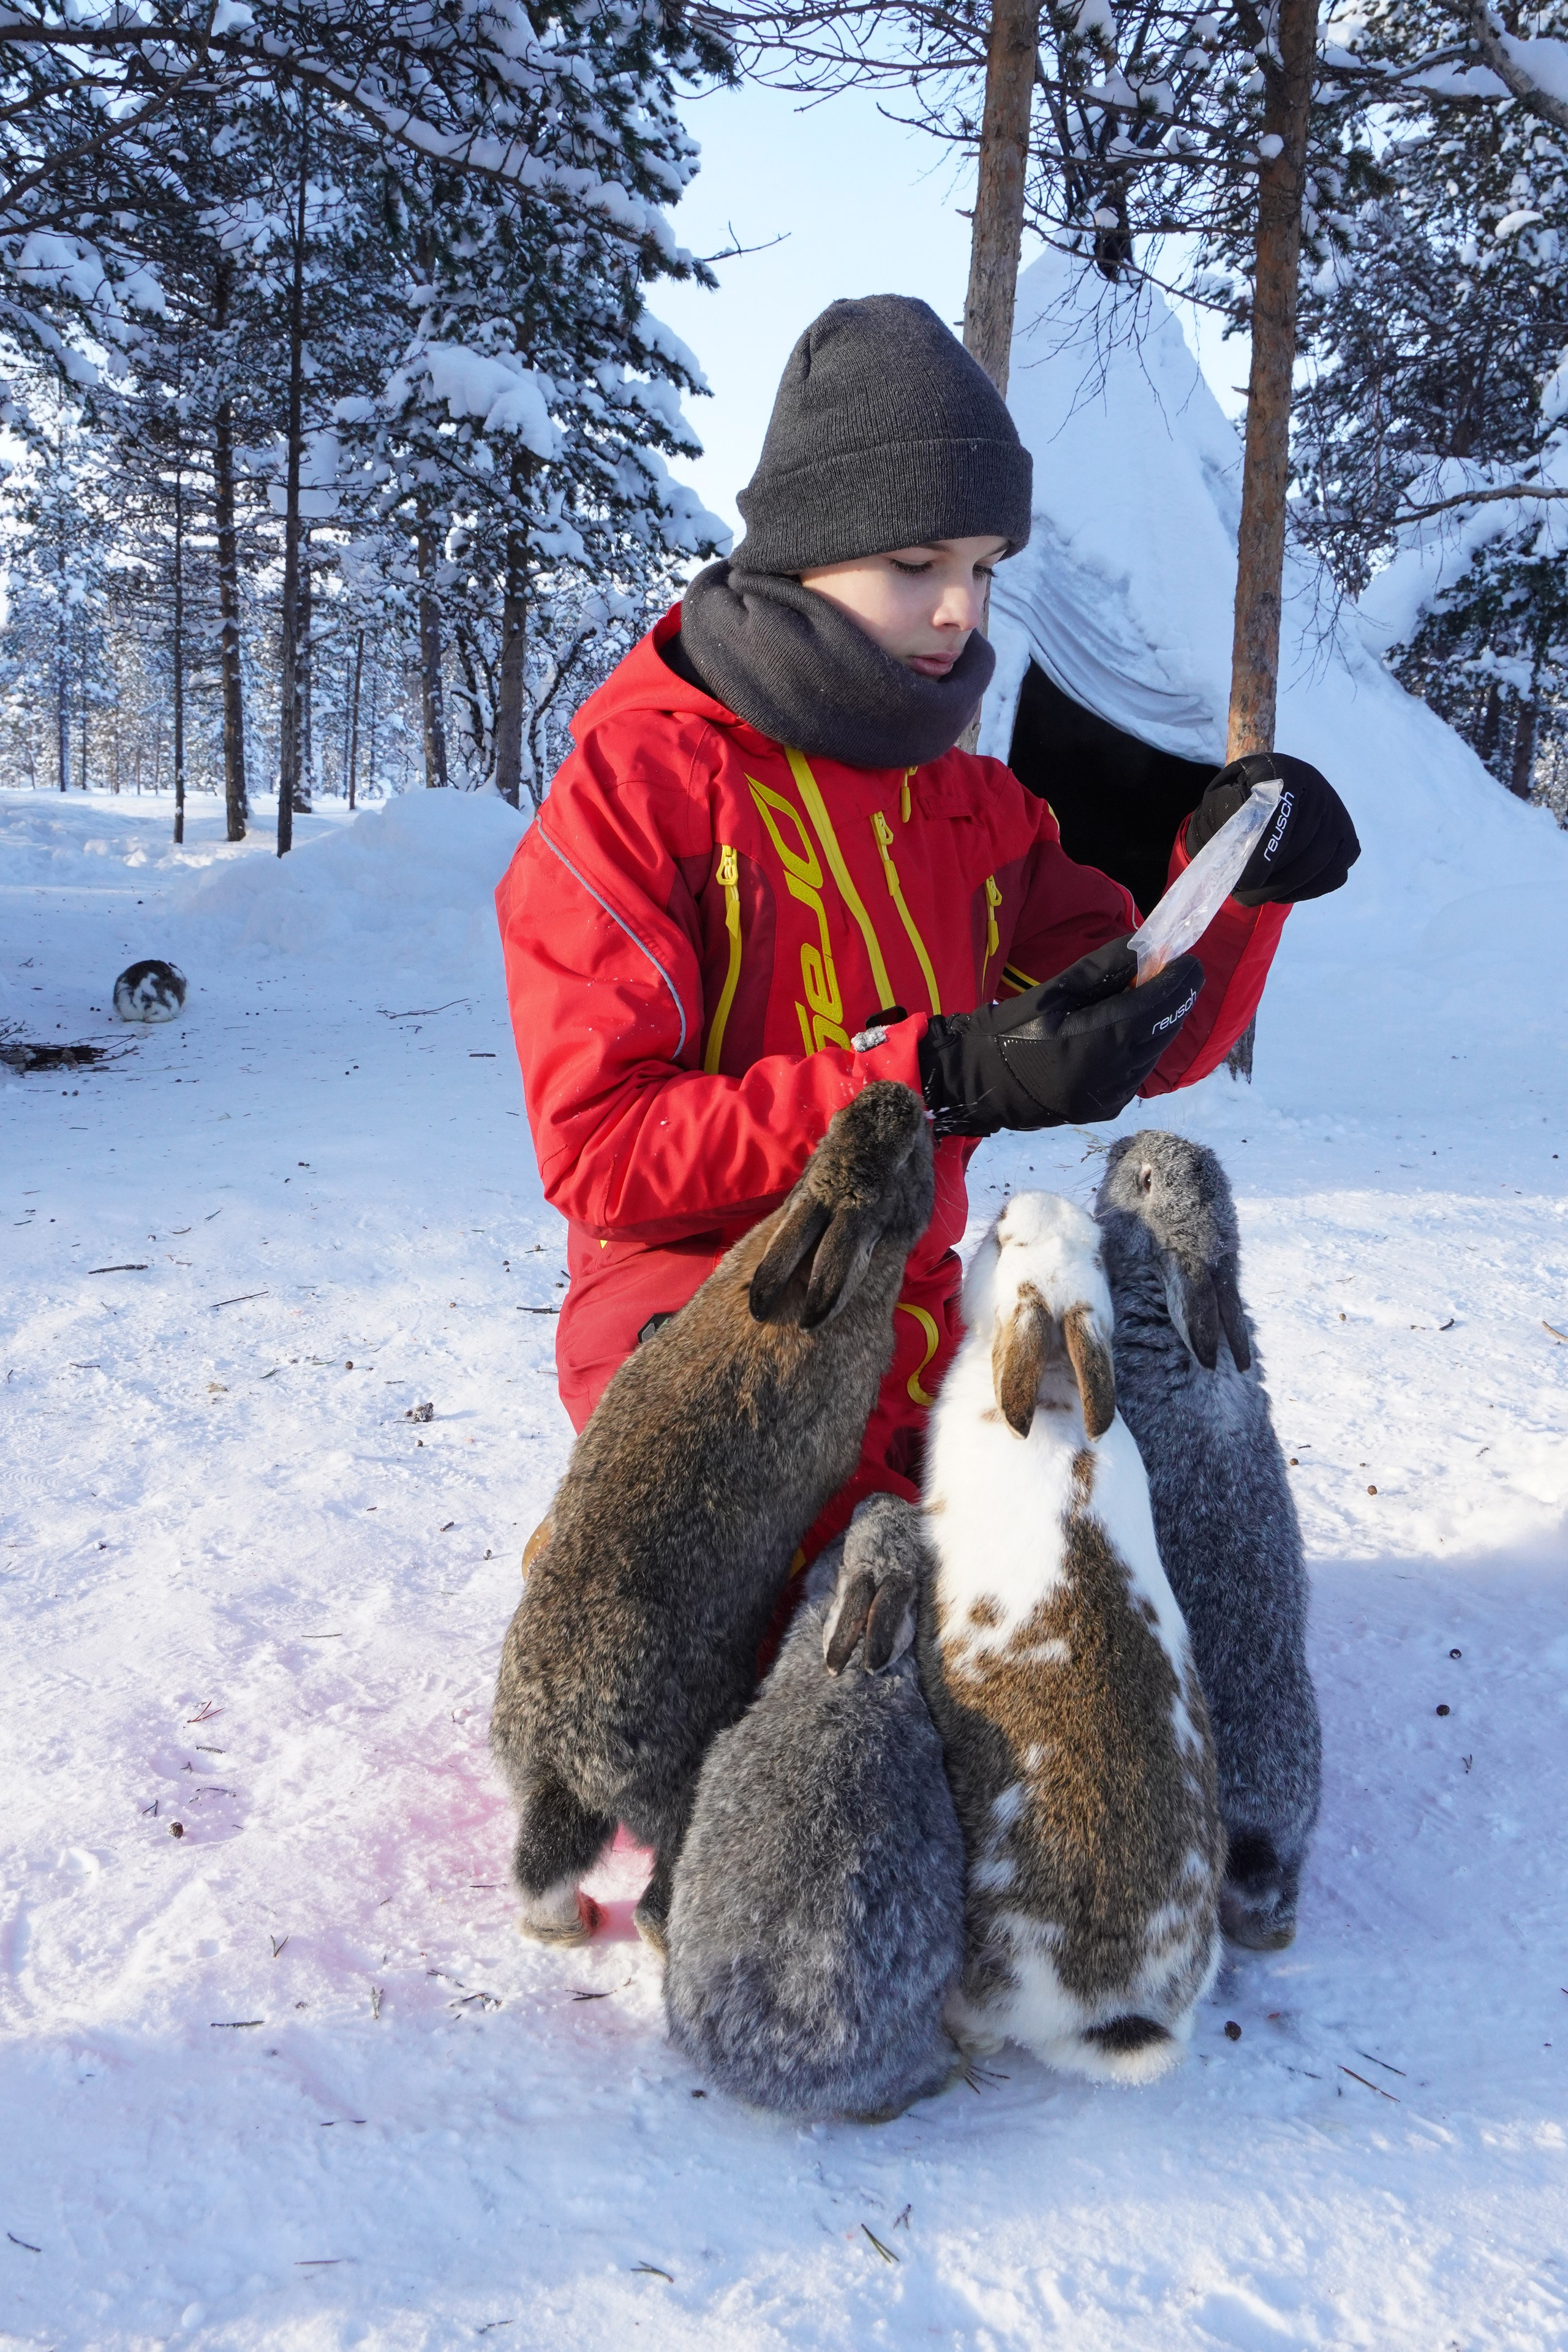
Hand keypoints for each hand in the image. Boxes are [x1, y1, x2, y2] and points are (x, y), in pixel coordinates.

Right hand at [918, 939, 1203, 1139]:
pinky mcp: (1110, 1107)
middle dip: (1172, 999)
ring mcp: (1116, 1094)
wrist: (987, 1083)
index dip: (1182, 980)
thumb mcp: (1057, 989)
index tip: (1190, 961)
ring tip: (1140, 1003)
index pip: (1162, 1003)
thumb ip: (1106, 968)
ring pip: (1156, 1051)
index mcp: (1104, 1037)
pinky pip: (1139, 1071)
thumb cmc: (1016, 1030)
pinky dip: (1139, 1049)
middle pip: (1166, 1027)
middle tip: (1168, 974)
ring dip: (1157, 1025)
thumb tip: (1147, 949)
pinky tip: (1119, 1037)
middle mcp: (1118, 1071)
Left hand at [1186, 752, 1359, 906]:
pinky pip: (1334, 874)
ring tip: (1258, 894)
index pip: (1283, 815)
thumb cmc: (1237, 802)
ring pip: (1321, 863)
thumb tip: (1238, 844)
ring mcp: (1338, 816)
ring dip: (1287, 888)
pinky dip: (1307, 890)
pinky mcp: (1348, 841)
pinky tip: (1283, 891)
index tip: (1245, 882)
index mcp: (1285, 773)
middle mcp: (1319, 790)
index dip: (1265, 853)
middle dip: (1272, 879)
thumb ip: (1224, 815)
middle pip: (1304, 844)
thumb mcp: (1221, 799)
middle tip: (1244, 894)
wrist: (1266, 795)